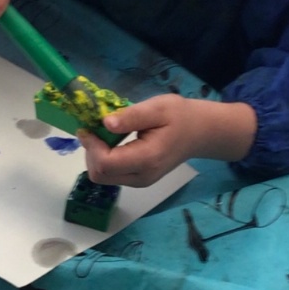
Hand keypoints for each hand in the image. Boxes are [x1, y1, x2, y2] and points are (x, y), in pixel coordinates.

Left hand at [80, 95, 256, 186]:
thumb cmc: (180, 116)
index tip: (89, 126)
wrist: (199, 133)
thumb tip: (105, 123)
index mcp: (147, 159)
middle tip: (95, 130)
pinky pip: (111, 175)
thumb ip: (131, 116)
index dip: (91, 146)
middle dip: (91, 152)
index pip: (106, 163)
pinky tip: (112, 142)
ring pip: (102, 177)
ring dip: (95, 156)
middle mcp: (141, 176)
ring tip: (104, 134)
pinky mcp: (137, 179)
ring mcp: (139, 181)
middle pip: (100, 175)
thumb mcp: (157, 108)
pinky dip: (104, 159)